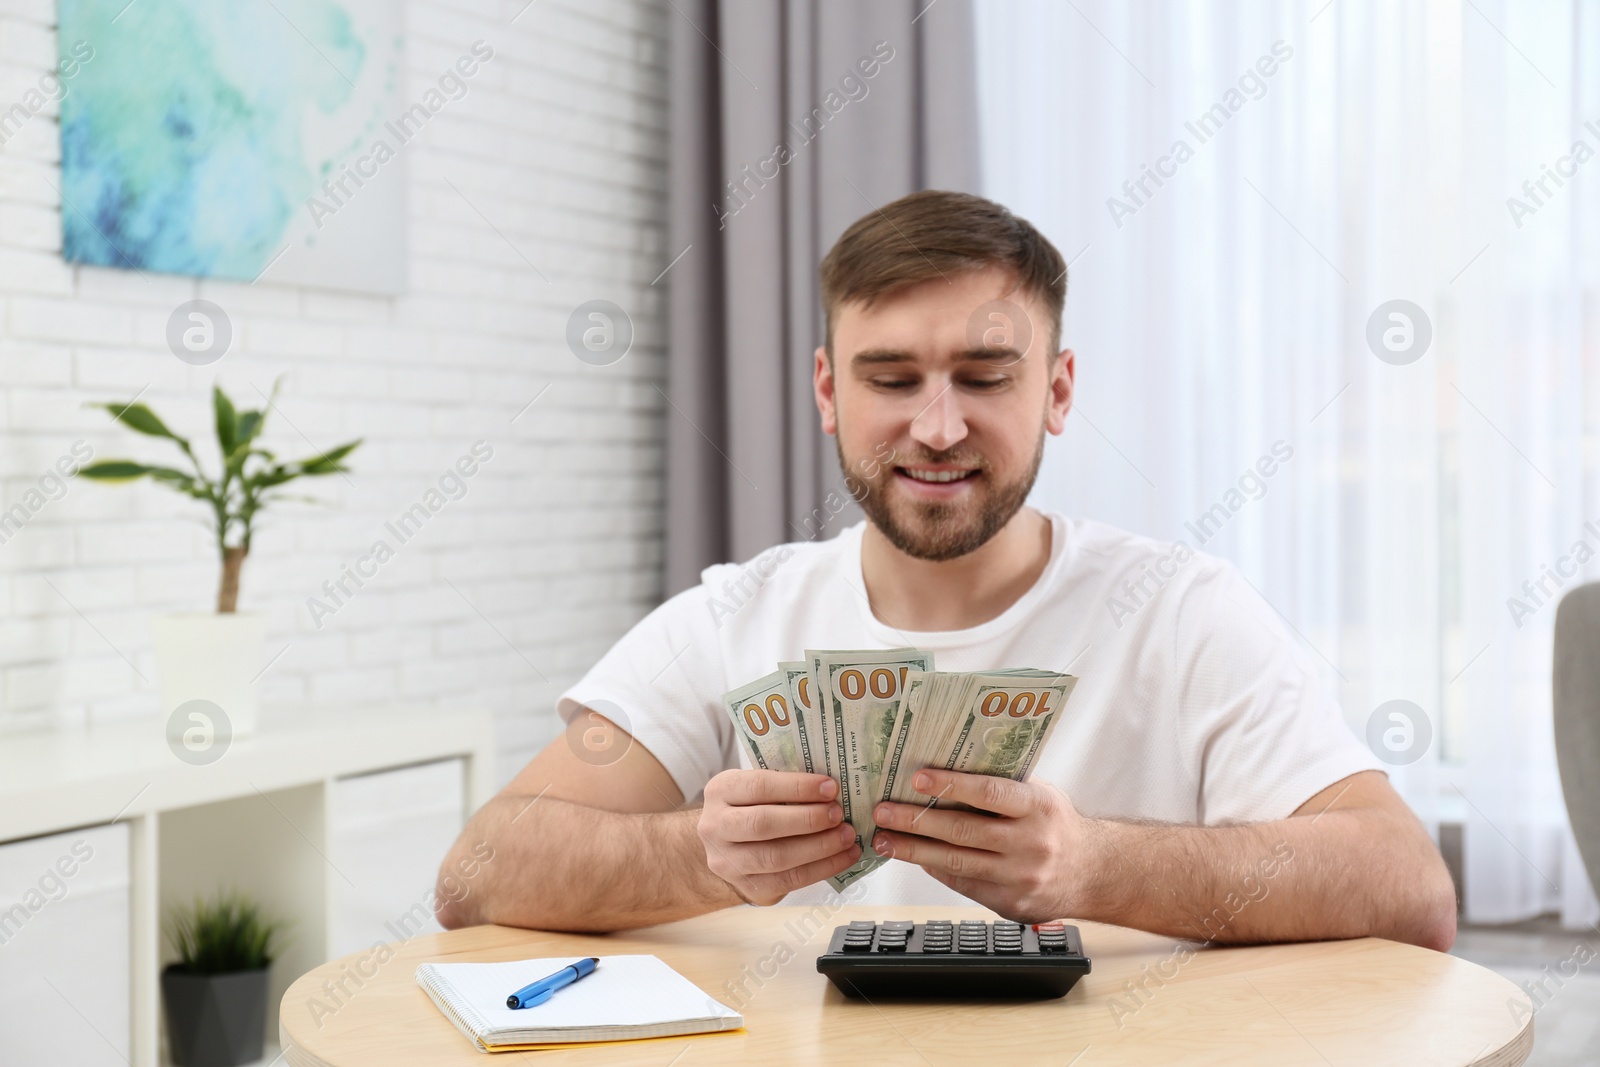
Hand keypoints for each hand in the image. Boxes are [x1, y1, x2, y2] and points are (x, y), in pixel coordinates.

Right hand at [697, 770, 861, 905]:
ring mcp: (727, 861)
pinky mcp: (746, 886)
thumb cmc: (750, 807)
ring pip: (776, 857)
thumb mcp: (755, 788)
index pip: (759, 786)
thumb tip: (830, 789)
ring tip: (846, 837)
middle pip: (764, 824)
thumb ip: (784, 786)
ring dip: (818, 847)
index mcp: (721, 791)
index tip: (830, 787)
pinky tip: (843, 858)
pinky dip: (821, 869)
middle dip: (808, 819)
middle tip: (838, 815)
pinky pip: (787, 880)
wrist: (724, 844)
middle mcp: (716, 826)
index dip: (797, 787)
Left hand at [872, 770, 1091, 923]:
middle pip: (964, 831)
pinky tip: (915, 858)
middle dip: (916, 821)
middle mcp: (1031, 844)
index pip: (990, 793)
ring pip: (957, 863)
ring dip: (914, 851)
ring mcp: (1020, 878)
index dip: (951, 784)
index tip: (917, 778)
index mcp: (1039, 808)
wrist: (1094, 873)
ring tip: (885, 840)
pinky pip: (964, 885)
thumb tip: (948, 767)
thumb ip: (1003, 785)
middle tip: (884, 812)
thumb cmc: (1058, 825)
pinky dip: (936, 870)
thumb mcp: (1041, 795)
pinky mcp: (1010, 905)